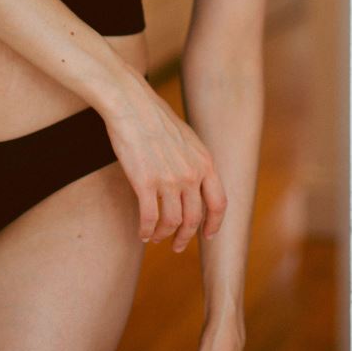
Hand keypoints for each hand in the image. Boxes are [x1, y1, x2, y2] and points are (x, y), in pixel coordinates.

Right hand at [103, 66, 227, 250]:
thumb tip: (195, 185)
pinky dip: (147, 231)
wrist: (132, 105)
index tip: (207, 235)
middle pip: (194, 219)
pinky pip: (150, 219)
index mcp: (205, 162)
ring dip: (164, 235)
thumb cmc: (156, 119)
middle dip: (185, 237)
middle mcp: (191, 174)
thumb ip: (195, 163)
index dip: (214, 224)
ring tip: (157, 238)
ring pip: (172, 222)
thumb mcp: (188, 139)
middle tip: (177, 245)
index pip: (219, 203)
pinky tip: (143, 233)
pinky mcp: (145, 183)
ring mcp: (169, 180)